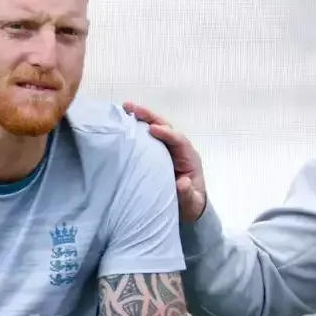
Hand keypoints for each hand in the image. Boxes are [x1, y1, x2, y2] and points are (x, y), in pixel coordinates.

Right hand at [122, 102, 207, 222]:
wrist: (188, 207)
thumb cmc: (190, 204)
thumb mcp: (191, 203)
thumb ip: (187, 194)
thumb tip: (183, 183)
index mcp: (188, 157)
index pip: (179, 140)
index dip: (167, 133)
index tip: (153, 129)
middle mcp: (178, 149)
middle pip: (166, 126)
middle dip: (150, 116)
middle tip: (132, 108)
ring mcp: (167, 149)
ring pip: (155, 128)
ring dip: (142, 118)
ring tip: (125, 108)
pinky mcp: (156, 152)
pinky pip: (148, 137)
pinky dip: (137, 129)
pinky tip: (123, 122)